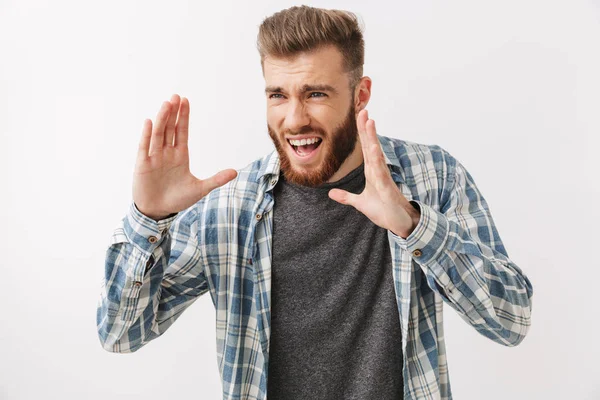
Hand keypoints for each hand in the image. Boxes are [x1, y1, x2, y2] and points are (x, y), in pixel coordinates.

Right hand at [132, 94, 236, 219]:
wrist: (158, 211)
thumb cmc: (177, 200)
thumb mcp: (200, 189)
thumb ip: (216, 180)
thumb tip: (235, 172)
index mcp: (180, 155)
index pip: (181, 131)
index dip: (183, 117)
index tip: (185, 101)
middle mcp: (167, 153)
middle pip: (169, 128)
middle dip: (173, 113)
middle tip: (176, 97)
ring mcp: (154, 157)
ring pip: (158, 134)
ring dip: (162, 119)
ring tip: (166, 104)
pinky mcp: (143, 165)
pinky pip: (145, 147)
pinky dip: (147, 135)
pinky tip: (149, 122)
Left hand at [328, 109, 419, 237]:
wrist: (398, 223)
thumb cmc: (384, 211)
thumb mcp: (360, 203)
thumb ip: (346, 197)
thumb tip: (331, 193)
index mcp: (372, 171)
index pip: (365, 148)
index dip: (362, 133)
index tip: (359, 116)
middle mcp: (378, 171)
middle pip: (371, 146)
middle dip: (367, 129)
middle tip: (364, 110)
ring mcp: (384, 178)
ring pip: (377, 155)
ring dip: (373, 139)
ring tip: (370, 123)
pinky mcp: (387, 189)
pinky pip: (382, 173)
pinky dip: (378, 162)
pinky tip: (375, 150)